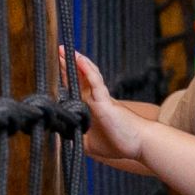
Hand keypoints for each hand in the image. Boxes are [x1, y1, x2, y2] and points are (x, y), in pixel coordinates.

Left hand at [61, 47, 147, 164]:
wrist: (138, 144)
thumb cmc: (118, 142)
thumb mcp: (88, 144)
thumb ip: (74, 139)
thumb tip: (60, 139)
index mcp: (90, 107)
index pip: (75, 89)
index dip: (66, 78)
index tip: (55, 69)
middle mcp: (94, 99)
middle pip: (78, 77)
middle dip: (67, 65)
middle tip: (58, 51)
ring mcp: (100, 98)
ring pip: (86, 75)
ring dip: (75, 62)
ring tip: (64, 50)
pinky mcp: (105, 101)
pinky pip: (96, 82)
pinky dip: (88, 70)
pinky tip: (80, 60)